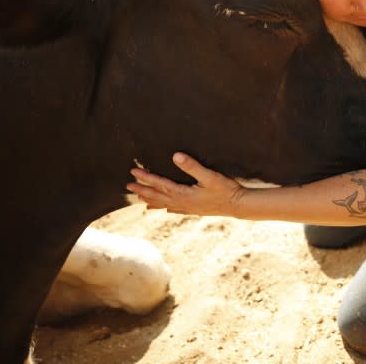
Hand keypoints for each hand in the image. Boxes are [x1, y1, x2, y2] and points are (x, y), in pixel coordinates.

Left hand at [127, 152, 244, 215]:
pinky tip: (165, 210)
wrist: (238, 205)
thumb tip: (175, 156)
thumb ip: (192, 166)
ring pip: (164, 204)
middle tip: (128, 186)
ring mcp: (188, 208)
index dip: (146, 178)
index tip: (133, 172)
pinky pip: (175, 209)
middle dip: (142, 190)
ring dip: (151, 200)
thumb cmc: (225, 189)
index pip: (160, 184)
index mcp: (183, 193)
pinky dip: (166, 208)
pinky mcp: (195, 210)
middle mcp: (182, 202)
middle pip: (157, 196)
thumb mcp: (210, 176)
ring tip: (140, 199)